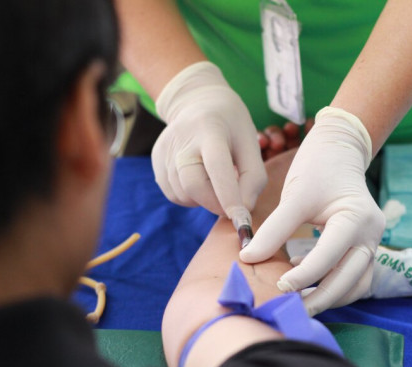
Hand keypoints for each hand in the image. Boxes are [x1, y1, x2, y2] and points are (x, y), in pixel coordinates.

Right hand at [152, 61, 266, 216]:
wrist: (198, 102)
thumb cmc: (231, 126)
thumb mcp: (251, 143)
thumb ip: (254, 177)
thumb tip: (244, 209)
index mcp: (210, 129)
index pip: (217, 166)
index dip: (229, 195)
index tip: (242, 219)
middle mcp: (182, 138)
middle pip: (193, 185)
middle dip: (216, 203)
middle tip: (232, 205)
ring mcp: (165, 150)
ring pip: (183, 194)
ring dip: (204, 200)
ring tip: (216, 181)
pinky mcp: (157, 160)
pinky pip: (174, 194)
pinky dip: (191, 197)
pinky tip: (201, 180)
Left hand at [240, 107, 385, 314]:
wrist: (340, 150)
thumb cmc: (317, 168)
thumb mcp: (295, 196)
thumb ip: (274, 229)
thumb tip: (248, 258)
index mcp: (357, 219)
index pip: (329, 257)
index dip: (303, 276)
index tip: (278, 287)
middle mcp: (372, 235)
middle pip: (349, 280)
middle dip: (320, 298)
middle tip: (289, 309)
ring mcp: (372, 243)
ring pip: (356, 285)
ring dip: (330, 298)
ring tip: (299, 304)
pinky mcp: (365, 247)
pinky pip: (354, 277)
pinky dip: (335, 287)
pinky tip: (308, 285)